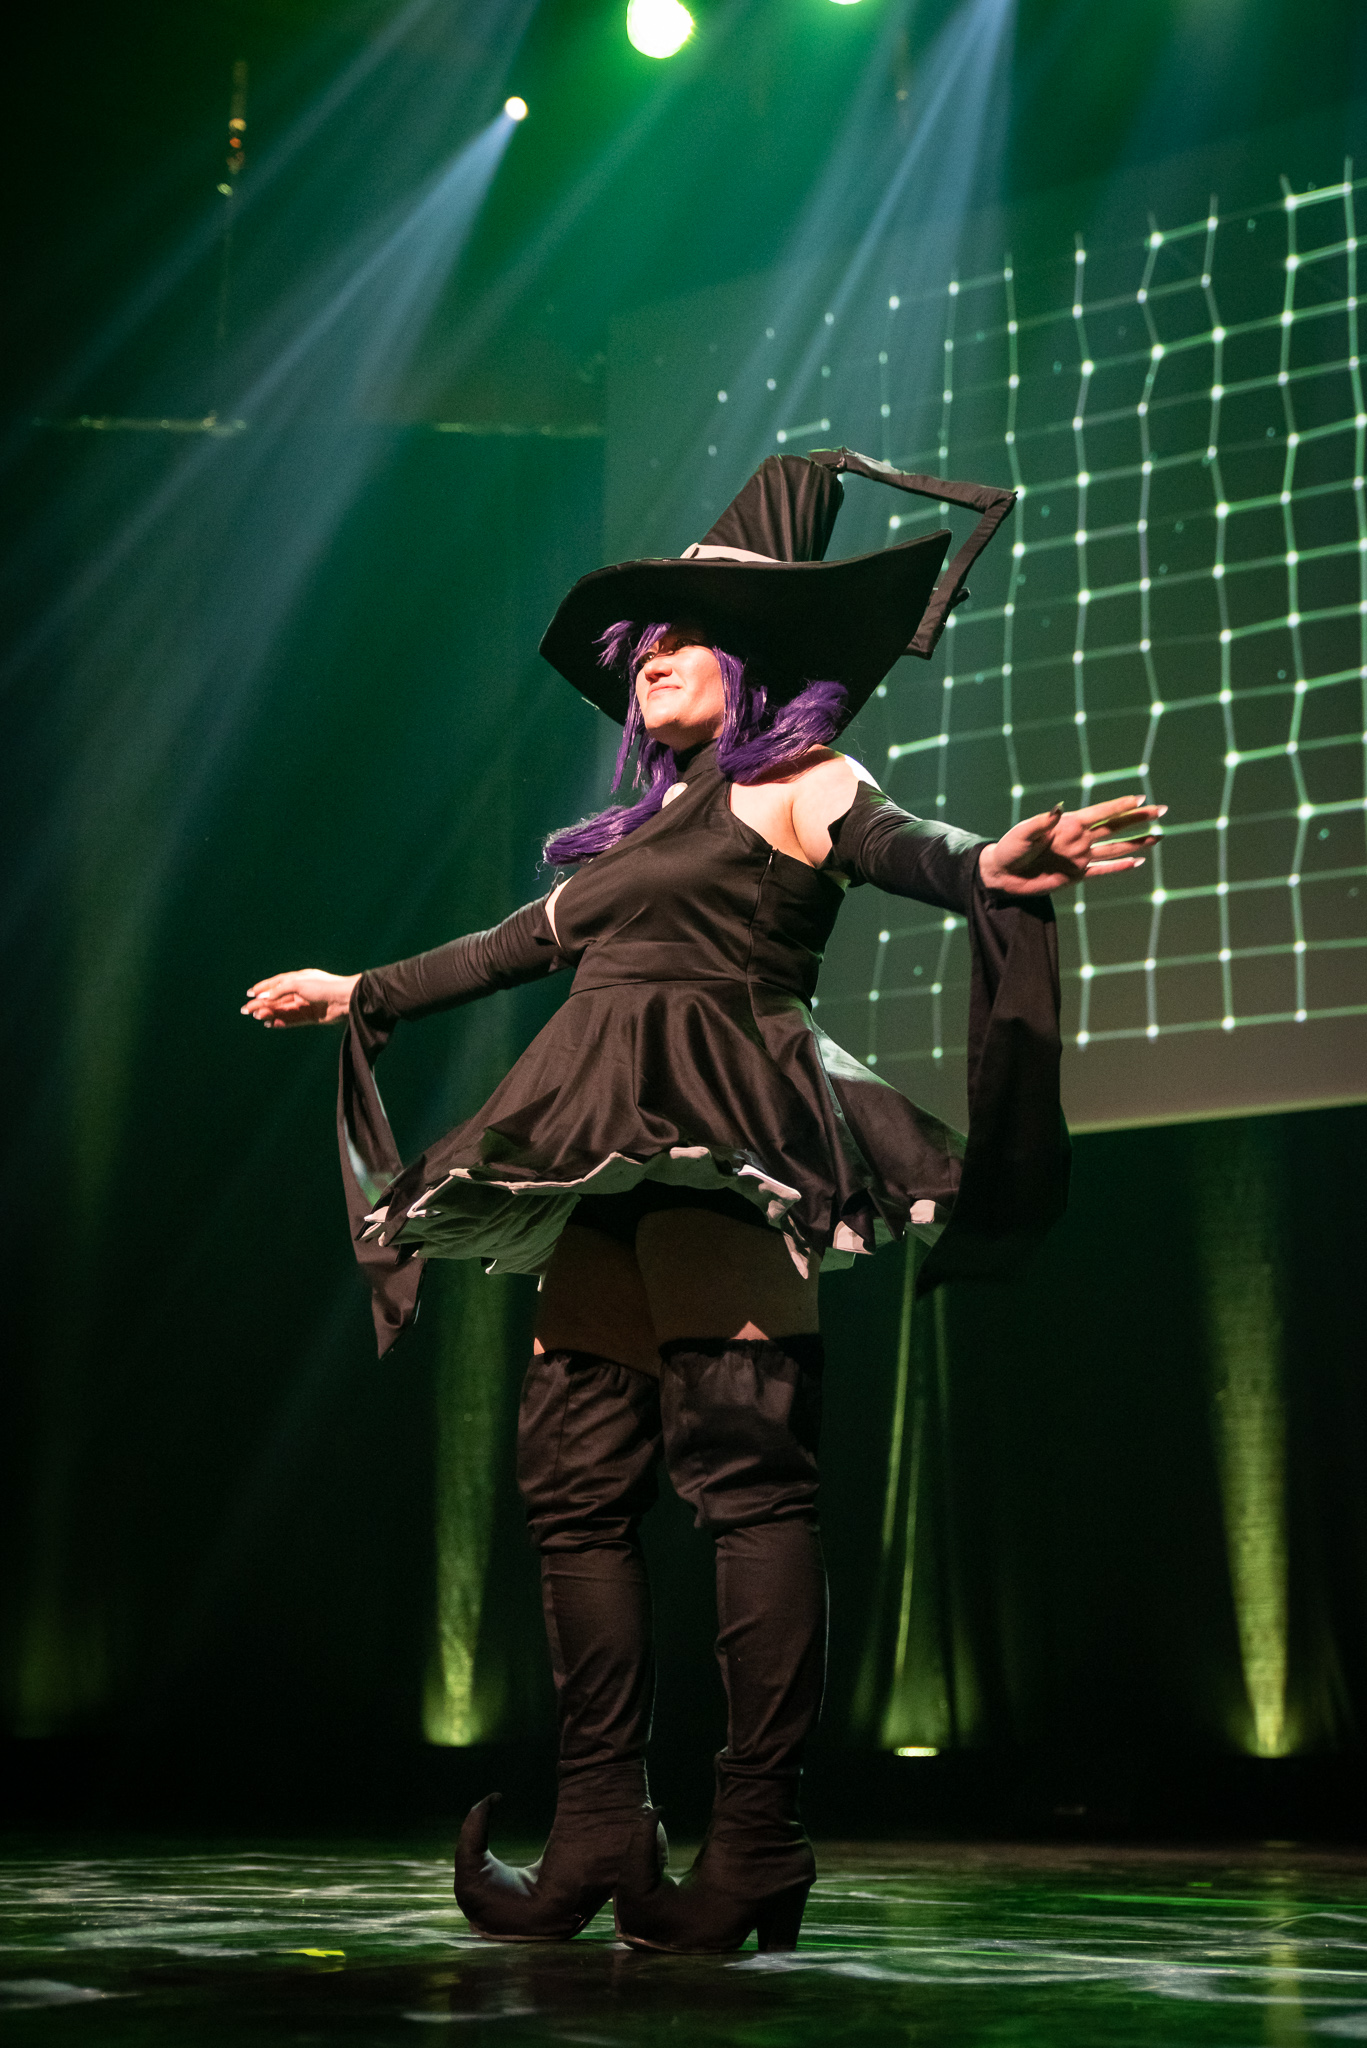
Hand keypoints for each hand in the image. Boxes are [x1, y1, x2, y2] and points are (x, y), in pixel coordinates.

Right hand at [241, 969, 359, 1027]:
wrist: (346, 998)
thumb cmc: (324, 986)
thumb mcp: (298, 983)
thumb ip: (280, 990)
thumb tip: (264, 996)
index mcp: (299, 979)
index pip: (277, 983)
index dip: (263, 988)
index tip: (250, 993)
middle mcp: (302, 991)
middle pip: (278, 999)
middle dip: (262, 1003)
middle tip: (247, 1009)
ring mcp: (307, 1005)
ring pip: (284, 1010)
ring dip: (269, 1013)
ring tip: (256, 1016)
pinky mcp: (312, 1017)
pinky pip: (293, 1020)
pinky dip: (282, 1021)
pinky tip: (271, 1023)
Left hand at [978, 795, 1165, 896]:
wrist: (1003, 874)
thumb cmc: (1011, 848)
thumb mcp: (1024, 832)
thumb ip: (1042, 822)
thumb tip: (1057, 809)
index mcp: (1069, 824)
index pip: (1101, 813)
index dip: (1121, 805)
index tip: (1142, 798)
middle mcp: (1079, 839)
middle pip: (1116, 827)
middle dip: (1139, 818)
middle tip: (1161, 810)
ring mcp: (1080, 857)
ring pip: (1115, 848)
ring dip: (1137, 843)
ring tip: (1158, 836)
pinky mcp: (1076, 875)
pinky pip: (1103, 870)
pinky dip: (1120, 867)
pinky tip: (1138, 863)